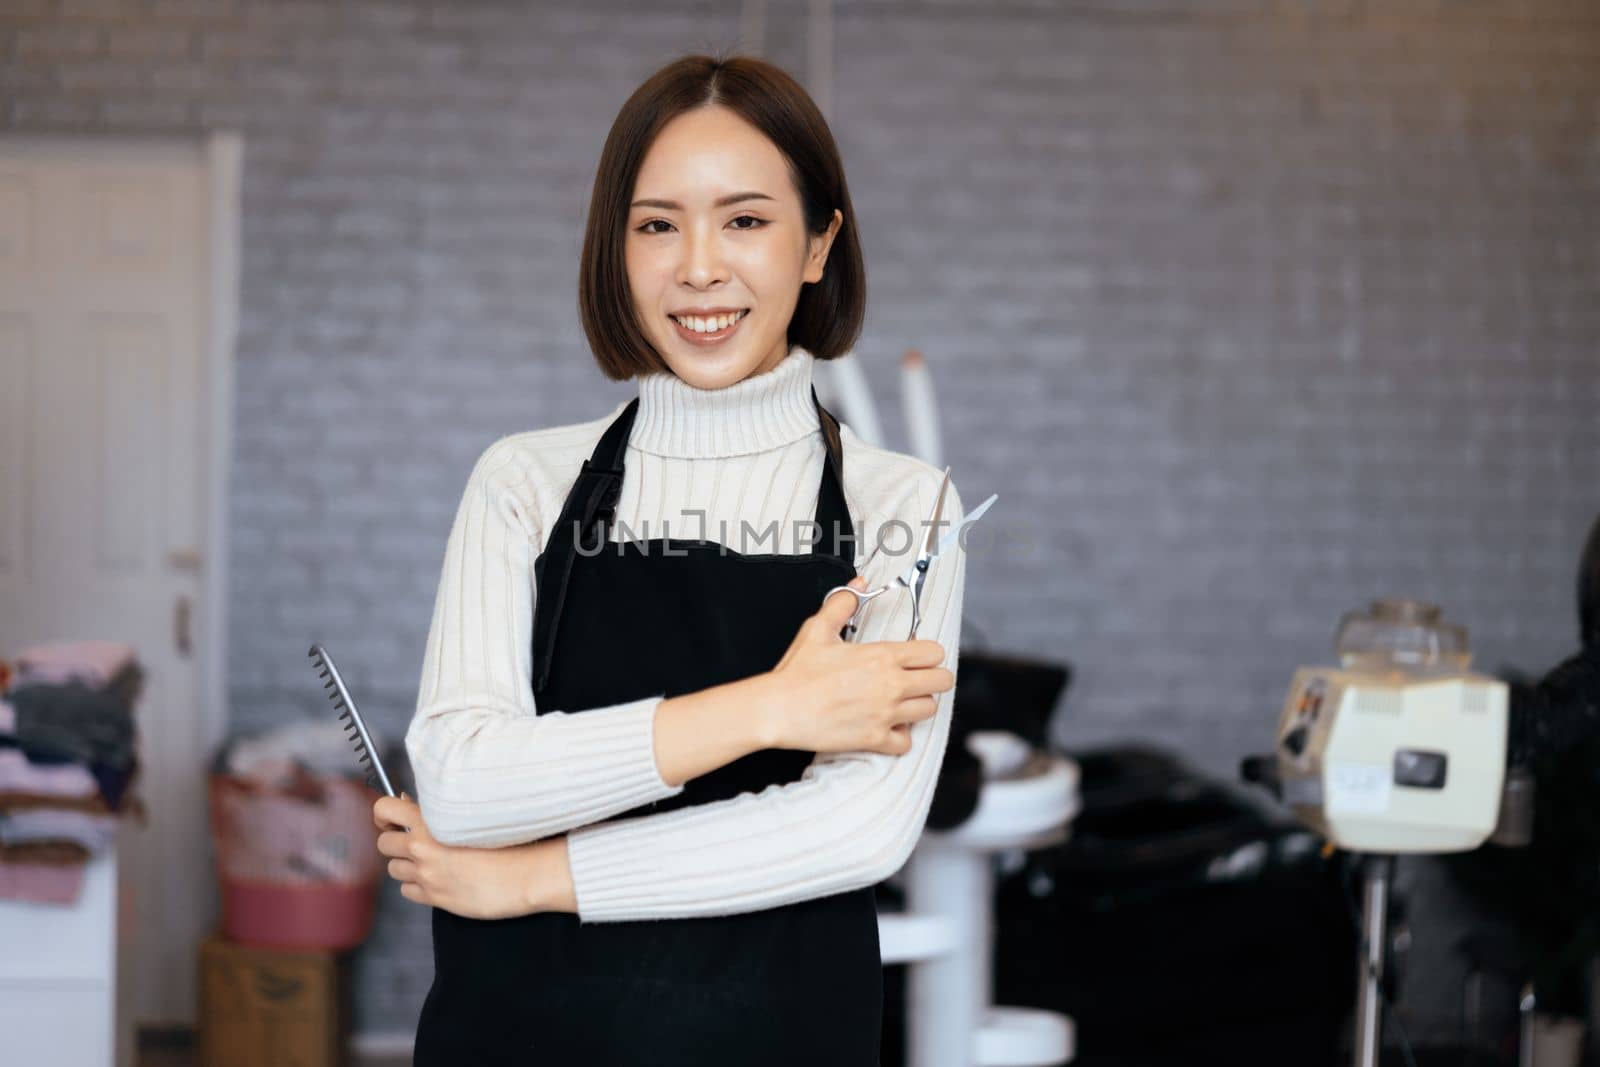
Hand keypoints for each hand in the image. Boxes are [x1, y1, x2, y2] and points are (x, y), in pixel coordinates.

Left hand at [373, 793, 561, 918]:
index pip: (384, 809)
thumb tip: (409, 801)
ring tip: (432, 861)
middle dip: (396, 841)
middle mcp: (422, 847)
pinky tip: (438, 878)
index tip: (392, 818)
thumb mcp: (473, 813)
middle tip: (416, 841)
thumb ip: (437, 808)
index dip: (384, 813)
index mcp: (431, 821)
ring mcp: (426, 875)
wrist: (527, 874)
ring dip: (407, 864)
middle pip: (384, 843)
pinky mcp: (434, 898)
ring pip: (394, 869)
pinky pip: (408, 891)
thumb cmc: (509, 839)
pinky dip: (417, 885)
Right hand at [760, 576, 953, 755]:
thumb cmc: (798, 672)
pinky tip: (886, 727)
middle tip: (915, 680)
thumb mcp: (818, 628)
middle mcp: (891, 685)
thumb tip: (858, 584)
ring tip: (900, 702)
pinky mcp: (875, 739)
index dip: (928, 653)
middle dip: (932, 678)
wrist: (780, 708)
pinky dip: (899, 737)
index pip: (934, 652)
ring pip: (929, 710)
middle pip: (942, 681)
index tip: (916, 657)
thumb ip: (843, 603)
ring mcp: (886, 714)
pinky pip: (906, 742)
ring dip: (917, 706)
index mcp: (882, 656)